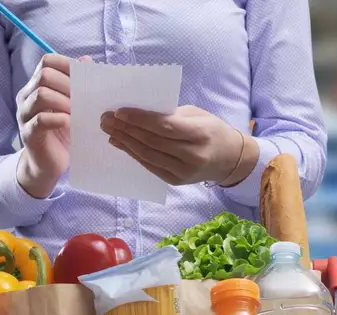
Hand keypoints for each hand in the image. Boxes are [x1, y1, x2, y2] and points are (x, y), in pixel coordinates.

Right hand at [16, 54, 89, 197]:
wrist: (49, 165)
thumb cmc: (63, 134)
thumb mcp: (73, 107)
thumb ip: (77, 84)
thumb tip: (86, 61)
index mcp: (37, 86)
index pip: (47, 62)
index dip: (66, 64)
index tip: (85, 76)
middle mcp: (27, 97)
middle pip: (44, 75)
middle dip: (68, 84)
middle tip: (84, 97)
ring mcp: (25, 115)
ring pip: (41, 95)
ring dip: (64, 101)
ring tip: (77, 112)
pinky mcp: (28, 134)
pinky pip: (40, 120)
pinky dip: (59, 119)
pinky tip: (71, 124)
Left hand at [100, 105, 248, 185]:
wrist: (230, 158)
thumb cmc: (211, 130)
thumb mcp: (197, 115)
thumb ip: (170, 115)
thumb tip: (138, 113)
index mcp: (200, 133)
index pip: (164, 126)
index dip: (139, 119)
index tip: (119, 112)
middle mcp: (192, 155)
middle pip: (152, 141)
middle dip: (126, 129)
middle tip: (106, 119)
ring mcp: (184, 171)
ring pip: (147, 155)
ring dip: (125, 142)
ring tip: (109, 130)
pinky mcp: (176, 181)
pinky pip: (150, 166)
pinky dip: (133, 154)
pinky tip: (120, 144)